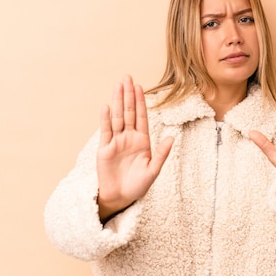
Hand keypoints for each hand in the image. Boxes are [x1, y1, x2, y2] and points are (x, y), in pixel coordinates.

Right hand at [97, 75, 173, 220]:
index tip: (139, 86)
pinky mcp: (105, 149)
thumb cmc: (138, 185)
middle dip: (128, 95)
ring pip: (117, 117)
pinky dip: (106, 119)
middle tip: (127, 77)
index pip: (141, 116)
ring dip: (118, 101)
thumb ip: (161, 154)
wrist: (121, 197)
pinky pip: (106, 131)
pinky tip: (107, 107)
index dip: (140, 101)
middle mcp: (129, 138)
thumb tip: (171, 137)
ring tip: (117, 86)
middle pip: (128, 112)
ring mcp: (116, 142)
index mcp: (142, 140)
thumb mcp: (153, 170)